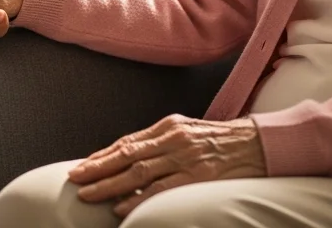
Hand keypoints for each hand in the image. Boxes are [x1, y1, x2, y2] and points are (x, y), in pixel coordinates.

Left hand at [67, 114, 266, 217]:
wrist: (256, 143)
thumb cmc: (221, 140)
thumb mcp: (188, 132)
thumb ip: (162, 143)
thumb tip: (134, 158)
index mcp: (168, 126)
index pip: (128, 142)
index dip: (103, 155)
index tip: (83, 165)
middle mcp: (172, 138)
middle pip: (126, 154)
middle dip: (97, 167)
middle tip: (75, 178)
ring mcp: (183, 156)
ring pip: (138, 171)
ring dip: (110, 183)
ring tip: (88, 193)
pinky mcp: (196, 176)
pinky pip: (162, 189)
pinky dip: (139, 197)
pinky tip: (122, 206)